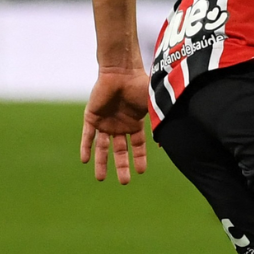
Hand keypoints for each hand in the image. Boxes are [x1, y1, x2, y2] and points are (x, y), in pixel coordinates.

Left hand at [81, 67, 150, 183]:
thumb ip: (159, 123)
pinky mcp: (92, 116)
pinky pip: (87, 136)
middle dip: (121, 166)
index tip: (140, 172)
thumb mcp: (153, 106)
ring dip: (101, 162)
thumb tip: (167, 142)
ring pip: (102, 147)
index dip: (139, 158)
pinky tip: (85, 160)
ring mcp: (105, 121)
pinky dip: (86, 147)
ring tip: (101, 178)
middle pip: (120, 150)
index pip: (137, 146)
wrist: (121, 71)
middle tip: (124, 182)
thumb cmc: (140, 85)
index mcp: (134, 123)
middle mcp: (119, 125)